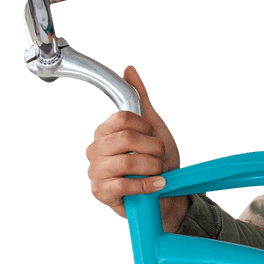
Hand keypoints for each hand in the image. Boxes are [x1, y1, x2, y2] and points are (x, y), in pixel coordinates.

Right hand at [85, 65, 188, 231]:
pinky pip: (125, 185)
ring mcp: (96, 172)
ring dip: (153, 167)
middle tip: (159, 157)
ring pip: (128, 162)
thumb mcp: (153, 127)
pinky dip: (148, 185)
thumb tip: (129, 69)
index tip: (152, 137)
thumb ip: (140, 99)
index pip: (122, 118)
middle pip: (126, 138)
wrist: (167, 194)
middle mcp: (95, 150)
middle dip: (153, 149)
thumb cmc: (158, 160)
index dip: (146, 128)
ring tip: (159, 171)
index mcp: (105, 131)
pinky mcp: (101, 193)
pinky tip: (158, 185)